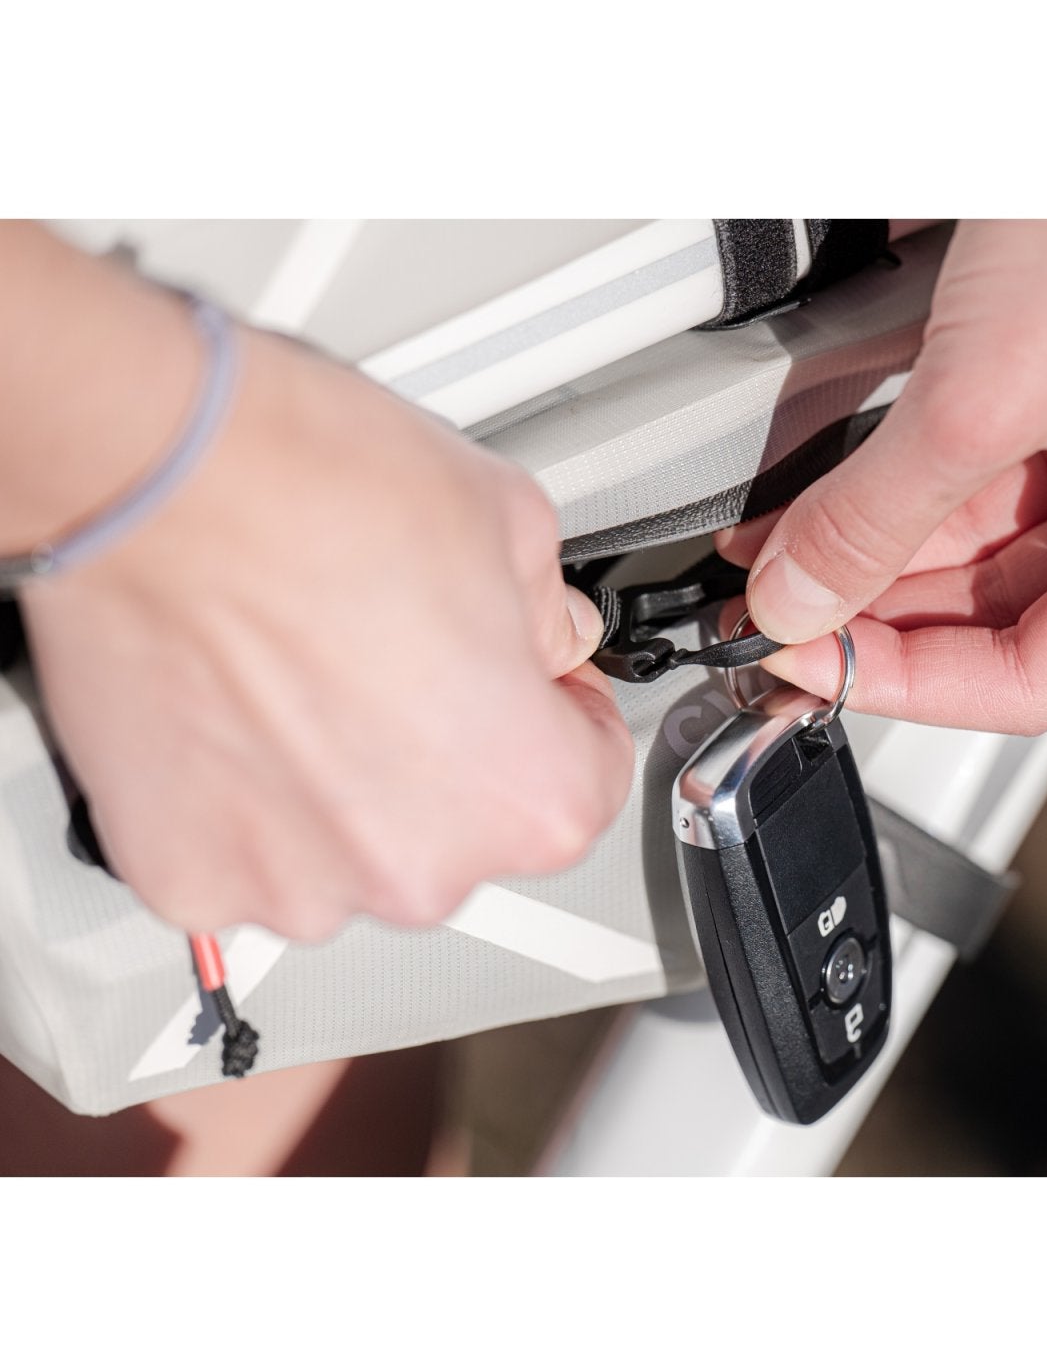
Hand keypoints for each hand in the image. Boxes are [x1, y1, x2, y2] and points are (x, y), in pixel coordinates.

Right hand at [20, 307, 632, 941]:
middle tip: (402, 662)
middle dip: (453, 753)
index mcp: (524, 796)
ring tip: (308, 679)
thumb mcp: (508, 519)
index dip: (566, 716)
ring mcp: (298, 885)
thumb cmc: (313, 491)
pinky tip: (242, 714)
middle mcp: (418, 868)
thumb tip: (553, 637)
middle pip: (467, 827)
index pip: (587, 781)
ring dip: (350, 790)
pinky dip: (253, 803)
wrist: (147, 474)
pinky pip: (253, 857)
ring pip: (358, 851)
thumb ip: (554, 612)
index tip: (537, 687)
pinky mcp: (191, 875)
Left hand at [718, 221, 1046, 733]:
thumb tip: (795, 600)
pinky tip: (808, 520)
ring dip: (866, 563)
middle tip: (775, 623)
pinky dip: (883, 502)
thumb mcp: (981, 398)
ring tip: (770, 573)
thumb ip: (874, 519)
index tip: (812, 670)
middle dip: (876, 619)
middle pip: (998, 621)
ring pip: (970, 557)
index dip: (912, 686)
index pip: (1039, 678)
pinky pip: (963, 486)